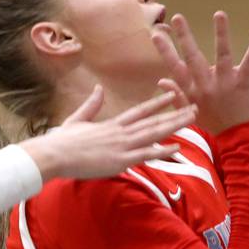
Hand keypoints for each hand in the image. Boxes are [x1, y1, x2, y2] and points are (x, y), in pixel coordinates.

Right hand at [19, 88, 195, 180]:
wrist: (54, 154)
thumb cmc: (62, 141)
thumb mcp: (78, 119)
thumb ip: (91, 104)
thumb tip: (98, 88)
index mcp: (112, 124)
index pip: (140, 111)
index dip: (158, 103)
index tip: (172, 95)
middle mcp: (121, 132)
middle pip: (153, 120)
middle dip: (175, 114)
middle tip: (194, 106)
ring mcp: (122, 146)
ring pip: (154, 133)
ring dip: (175, 126)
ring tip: (192, 119)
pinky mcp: (120, 160)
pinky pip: (146, 155)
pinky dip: (162, 151)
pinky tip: (177, 147)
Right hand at [151, 12, 248, 135]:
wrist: (241, 137)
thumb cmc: (215, 123)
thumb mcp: (190, 113)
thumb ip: (176, 96)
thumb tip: (161, 79)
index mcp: (192, 92)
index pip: (175, 68)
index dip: (165, 51)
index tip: (156, 34)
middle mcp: (207, 85)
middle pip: (194, 58)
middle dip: (184, 37)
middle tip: (178, 17)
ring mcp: (226, 82)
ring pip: (222, 54)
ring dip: (221, 33)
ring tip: (219, 14)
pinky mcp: (245, 82)